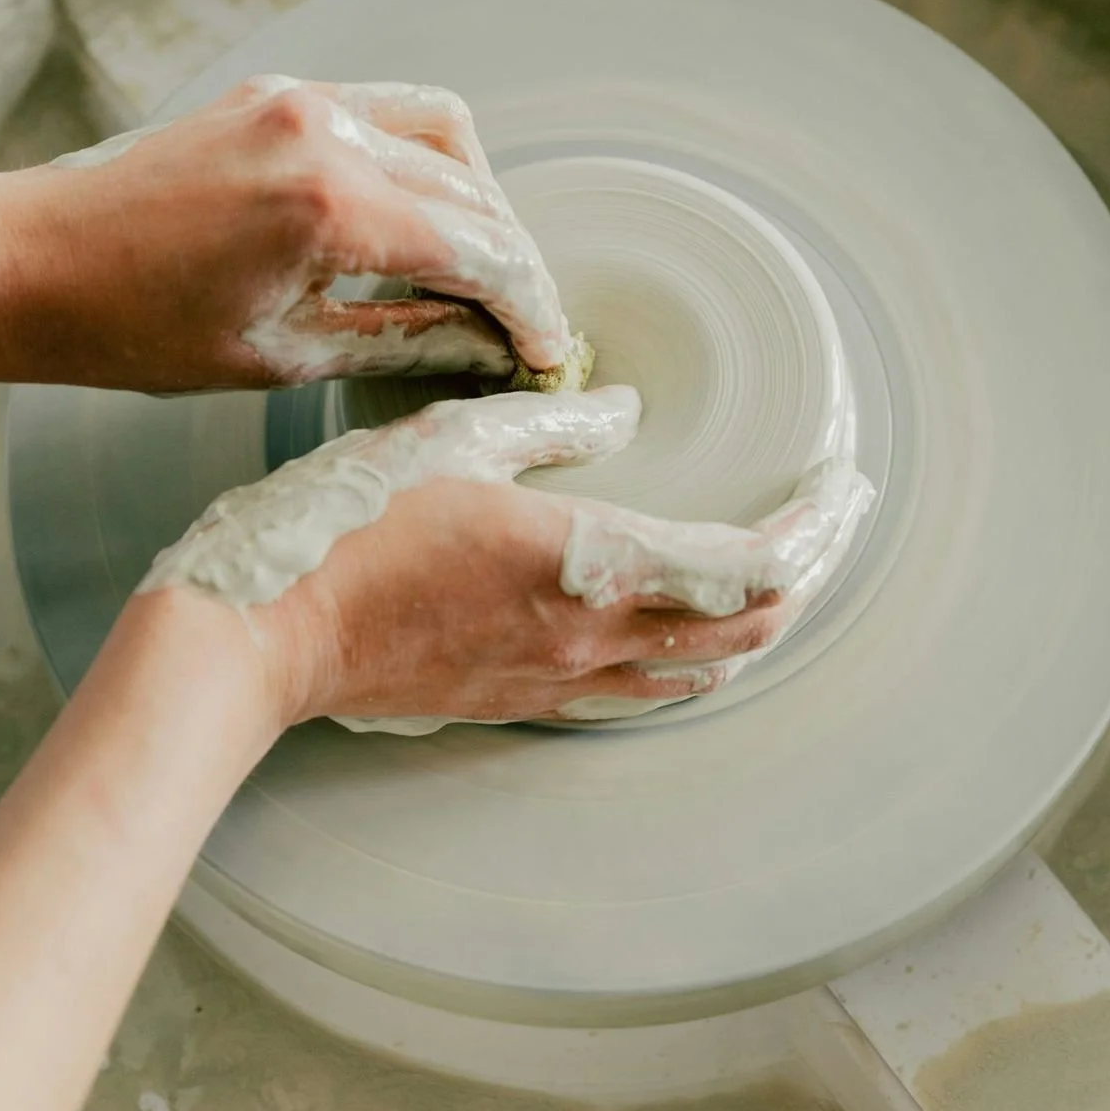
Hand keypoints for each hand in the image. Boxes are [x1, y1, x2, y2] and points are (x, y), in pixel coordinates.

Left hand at [0, 75, 566, 392]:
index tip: (549, 348)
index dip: (527, 306)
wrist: (39, 262)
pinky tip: (425, 212)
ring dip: (482, 201)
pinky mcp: (280, 92)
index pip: (474, 250)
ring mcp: (302, 99)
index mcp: (326, 205)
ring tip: (483, 268)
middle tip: (526, 323)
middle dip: (514, 263)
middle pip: (474, 193)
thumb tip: (481, 344)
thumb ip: (402, 339)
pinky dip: (428, 159)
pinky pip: (391, 109)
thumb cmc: (136, 326)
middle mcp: (325, 131)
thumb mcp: (284, 355)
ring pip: (446, 133)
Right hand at [136, 388, 872, 730]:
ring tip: (785, 575)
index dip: (815, 532)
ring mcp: (561, 682)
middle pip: (748, 630)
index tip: (842, 489)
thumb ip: (559, 420)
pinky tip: (690, 638)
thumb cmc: (350, 529)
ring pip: (703, 673)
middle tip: (836, 522)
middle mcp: (593, 639)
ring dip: (760, 627)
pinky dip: (695, 663)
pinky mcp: (524, 701)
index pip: (751, 567)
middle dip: (811, 576)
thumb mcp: (455, 439)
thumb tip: (628, 408)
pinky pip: (642, 695)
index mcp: (589, 566)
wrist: (267, 636)